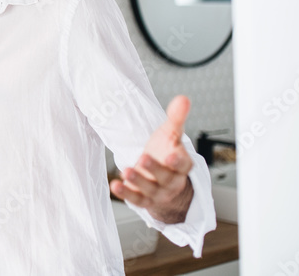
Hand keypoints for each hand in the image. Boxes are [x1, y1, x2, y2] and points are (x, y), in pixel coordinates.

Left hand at [110, 95, 194, 223]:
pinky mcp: (144, 200)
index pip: (183, 165)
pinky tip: (115, 185)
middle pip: (166, 178)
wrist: (161, 178)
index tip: (171, 155)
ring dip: (138, 181)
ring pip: (150, 190)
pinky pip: (136, 199)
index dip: (178, 161)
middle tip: (143, 158)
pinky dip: (126, 193)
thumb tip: (183, 98)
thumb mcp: (170, 134)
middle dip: (154, 169)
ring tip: (126, 171)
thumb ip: (176, 118)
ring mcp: (158, 192)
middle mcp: (172, 181)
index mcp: (182, 165)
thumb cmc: (165, 153)